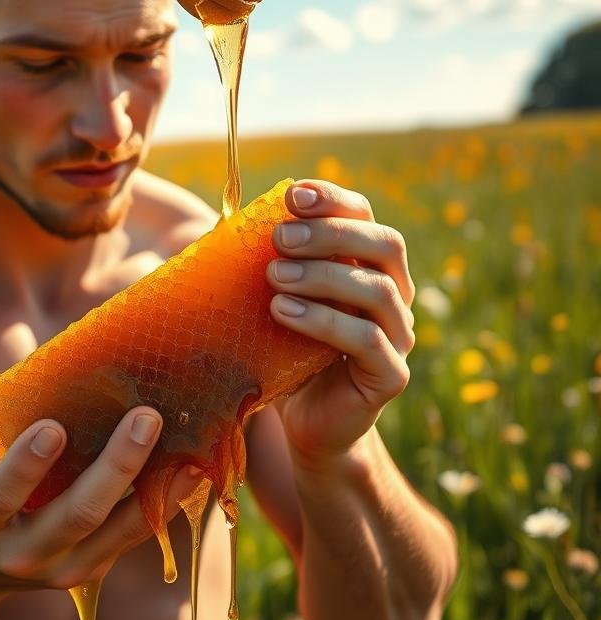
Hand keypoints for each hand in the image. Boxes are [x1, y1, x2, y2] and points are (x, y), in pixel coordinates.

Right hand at [0, 364, 199, 595]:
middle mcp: (19, 554)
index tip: (54, 426)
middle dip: (115, 468)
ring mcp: (60, 569)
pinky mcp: (91, 571)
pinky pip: (132, 539)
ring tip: (187, 451)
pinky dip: (162, 507)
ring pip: (115, 535)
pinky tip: (189, 472)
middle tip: (147, 417)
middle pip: (75, 517)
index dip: (25, 466)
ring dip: (154, 493)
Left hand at [265, 180, 415, 465]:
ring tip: (274, 276)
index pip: (365, 217)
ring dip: (323, 276)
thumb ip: (265, 265)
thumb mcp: (273, 302)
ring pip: (377, 291)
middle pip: (384, 244)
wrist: (305, 425)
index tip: (292, 194)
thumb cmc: (285, 354)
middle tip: (279, 237)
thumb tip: (220, 225)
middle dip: (330, 234)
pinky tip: (283, 312)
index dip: (333, 200)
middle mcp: (395, 296)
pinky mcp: (390, 376)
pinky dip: (324, 321)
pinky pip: (367, 342)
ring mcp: (398, 336)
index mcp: (370, 267)